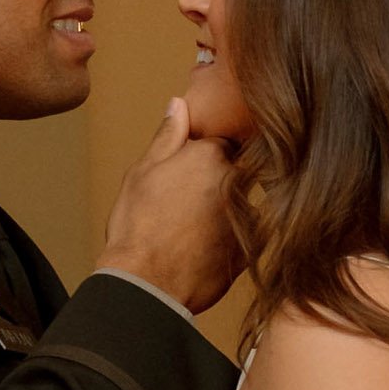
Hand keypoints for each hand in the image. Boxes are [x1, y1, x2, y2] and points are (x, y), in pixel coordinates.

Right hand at [97, 98, 237, 314]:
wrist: (147, 284)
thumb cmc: (138, 228)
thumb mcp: (143, 173)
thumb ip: (168, 137)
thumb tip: (180, 105)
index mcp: (210, 155)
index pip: (223, 142)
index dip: (208, 155)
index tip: (193, 169)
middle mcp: (236, 181)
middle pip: (238, 171)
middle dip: (222, 180)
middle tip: (190, 202)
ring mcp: (247, 216)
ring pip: (242, 204)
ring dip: (226, 210)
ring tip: (192, 231)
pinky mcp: (250, 249)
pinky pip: (246, 236)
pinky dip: (230, 239)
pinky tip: (204, 250)